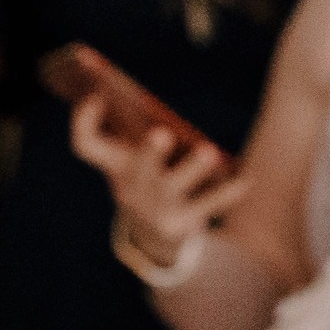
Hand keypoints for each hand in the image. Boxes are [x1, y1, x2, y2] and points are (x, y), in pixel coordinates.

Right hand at [68, 95, 242, 263]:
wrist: (155, 236)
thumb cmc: (147, 180)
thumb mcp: (134, 156)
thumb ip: (136, 130)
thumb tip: (149, 94)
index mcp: (114, 164)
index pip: (86, 144)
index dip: (85, 120)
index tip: (97, 96)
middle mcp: (130, 186)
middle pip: (136, 168)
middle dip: (149, 152)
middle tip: (162, 134)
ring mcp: (153, 207)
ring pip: (172, 187)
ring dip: (192, 169)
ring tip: (210, 151)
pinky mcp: (178, 224)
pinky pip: (206, 206)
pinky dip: (226, 193)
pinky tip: (244, 179)